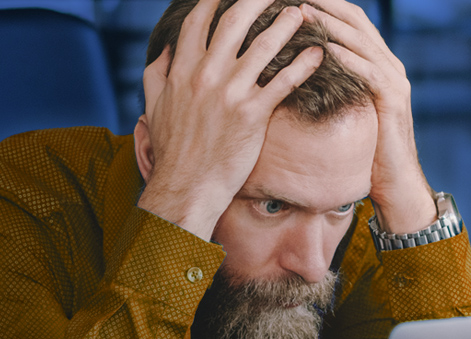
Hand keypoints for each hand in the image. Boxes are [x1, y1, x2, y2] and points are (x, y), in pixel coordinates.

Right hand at [136, 0, 323, 240]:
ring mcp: (230, 93)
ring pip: (264, 45)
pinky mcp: (252, 114)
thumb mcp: (153, 107)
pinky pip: (284, 81)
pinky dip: (303, 65)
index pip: (199, 21)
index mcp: (181, 70)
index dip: (215, 0)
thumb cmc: (172, 150)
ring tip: (301, 13)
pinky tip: (317, 54)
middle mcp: (205, 75)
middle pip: (234, 20)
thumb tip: (165, 49)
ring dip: (286, 24)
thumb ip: (156, 74)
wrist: (186, 187)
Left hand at [302, 0, 436, 233]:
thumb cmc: (364, 152)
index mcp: (376, 63)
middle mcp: (388, 64)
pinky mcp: (394, 101)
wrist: (396, 185)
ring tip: (302, 11)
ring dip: (330, 24)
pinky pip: (369, 72)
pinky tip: (326, 48)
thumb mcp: (343, 111)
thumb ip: (330, 86)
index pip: (349, 21)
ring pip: (361, 41)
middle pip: (356, 21)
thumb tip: (295, 72)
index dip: (324, 5)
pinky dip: (348, 58)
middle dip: (326, 3)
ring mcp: (395, 80)